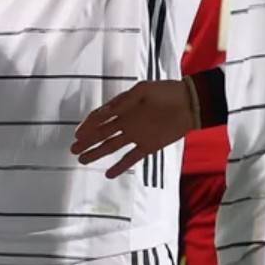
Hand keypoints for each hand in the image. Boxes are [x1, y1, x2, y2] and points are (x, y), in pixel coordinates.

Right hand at [70, 79, 196, 177]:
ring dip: (97, 153)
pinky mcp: (149, 146)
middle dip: (87, 141)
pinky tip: (108, 174)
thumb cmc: (166, 92)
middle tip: (73, 149)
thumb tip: (106, 110)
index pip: (101, 117)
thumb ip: (124, 101)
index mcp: (123, 107)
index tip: (78, 134)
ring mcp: (137, 135)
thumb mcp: (143, 90)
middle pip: (102, 133)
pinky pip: (131, 158)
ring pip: (112, 146)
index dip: (88, 125)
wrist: (190, 103)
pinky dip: (120, 166)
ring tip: (82, 160)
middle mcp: (127, 122)